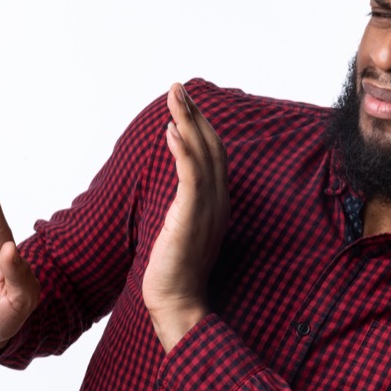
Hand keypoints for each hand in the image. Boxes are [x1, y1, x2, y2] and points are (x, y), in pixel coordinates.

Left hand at [141, 83, 228, 351]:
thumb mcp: (183, 229)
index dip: (201, 126)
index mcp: (217, 203)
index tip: (184, 103)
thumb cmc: (176, 271)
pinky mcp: (191, 219)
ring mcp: (207, 210)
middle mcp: (218, 201)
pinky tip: (172, 130)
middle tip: (178, 88)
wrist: (178, 302)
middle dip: (194, 114)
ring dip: (188, 121)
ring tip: (174, 97)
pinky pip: (191, 178)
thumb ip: (185, 206)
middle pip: (211, 147)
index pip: (213, 155)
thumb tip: (177, 187)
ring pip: (202, 155)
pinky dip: (183, 151)